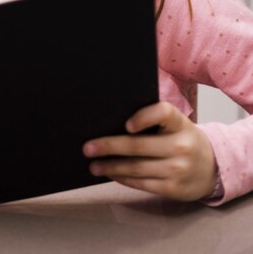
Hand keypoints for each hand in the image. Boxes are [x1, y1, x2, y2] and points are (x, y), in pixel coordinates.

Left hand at [83, 101, 217, 200]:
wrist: (213, 167)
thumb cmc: (182, 138)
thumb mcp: (175, 125)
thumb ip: (152, 120)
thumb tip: (110, 123)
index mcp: (180, 123)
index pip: (163, 113)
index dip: (144, 117)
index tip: (126, 124)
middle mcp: (181, 146)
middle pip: (138, 145)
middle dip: (109, 146)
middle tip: (87, 147)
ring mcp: (178, 169)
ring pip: (136, 167)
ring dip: (111, 166)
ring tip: (93, 165)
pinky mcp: (174, 188)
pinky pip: (142, 183)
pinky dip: (123, 178)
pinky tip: (110, 174)